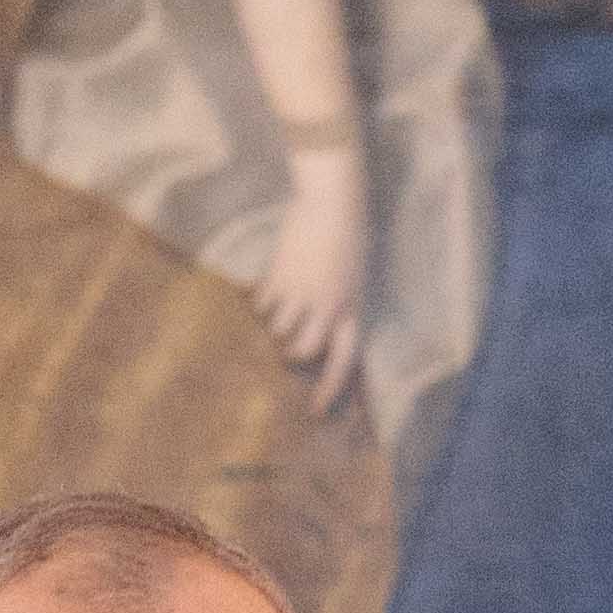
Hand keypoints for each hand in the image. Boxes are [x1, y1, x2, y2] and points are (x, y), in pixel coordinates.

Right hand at [251, 147, 370, 411]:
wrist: (332, 200)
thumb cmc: (347, 236)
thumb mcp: (352, 279)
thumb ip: (337, 308)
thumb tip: (312, 338)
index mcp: (351, 309)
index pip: (343, 361)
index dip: (329, 390)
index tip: (315, 411)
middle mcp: (327, 307)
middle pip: (302, 353)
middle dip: (290, 353)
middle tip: (283, 344)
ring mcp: (301, 293)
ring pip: (277, 330)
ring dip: (273, 323)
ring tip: (276, 304)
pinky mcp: (279, 276)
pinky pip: (261, 304)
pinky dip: (259, 301)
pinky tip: (264, 287)